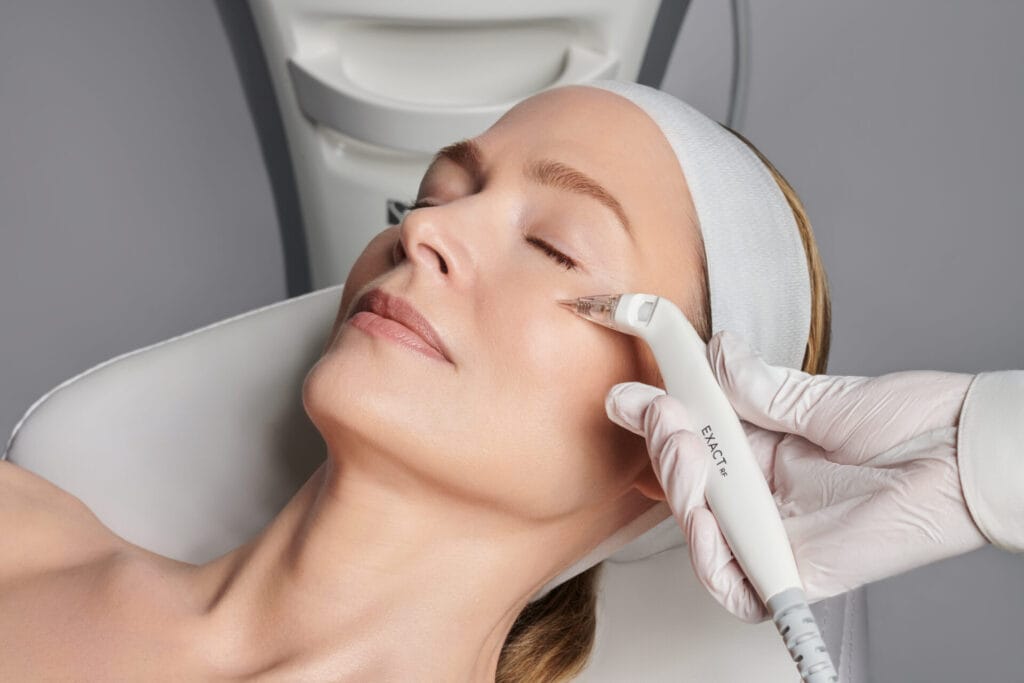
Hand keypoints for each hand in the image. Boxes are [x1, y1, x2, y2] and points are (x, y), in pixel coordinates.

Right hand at [606, 330, 988, 622]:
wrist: (967, 449)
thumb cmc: (915, 424)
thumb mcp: (821, 397)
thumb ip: (759, 387)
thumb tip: (716, 355)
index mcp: (770, 456)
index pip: (697, 446)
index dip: (659, 423)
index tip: (635, 392)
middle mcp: (769, 498)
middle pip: (692, 488)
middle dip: (663, 445)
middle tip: (661, 409)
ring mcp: (781, 535)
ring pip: (702, 533)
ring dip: (680, 488)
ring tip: (685, 445)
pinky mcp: (800, 570)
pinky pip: (739, 585)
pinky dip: (710, 559)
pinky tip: (702, 514)